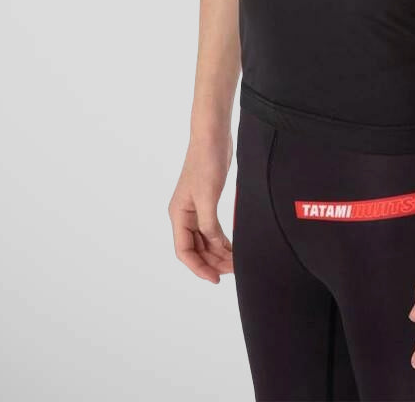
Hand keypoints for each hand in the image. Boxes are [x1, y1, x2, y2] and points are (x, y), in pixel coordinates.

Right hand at [168, 126, 234, 282]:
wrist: (213, 136)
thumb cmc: (206, 162)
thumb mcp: (207, 196)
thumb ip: (209, 225)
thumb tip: (215, 247)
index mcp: (178, 214)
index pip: (184, 251)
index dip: (199, 268)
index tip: (216, 279)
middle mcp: (184, 215)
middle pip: (195, 249)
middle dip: (213, 261)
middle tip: (233, 270)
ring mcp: (196, 209)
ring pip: (204, 241)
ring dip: (218, 252)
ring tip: (236, 262)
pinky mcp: (208, 202)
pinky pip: (212, 229)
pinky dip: (222, 240)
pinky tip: (233, 247)